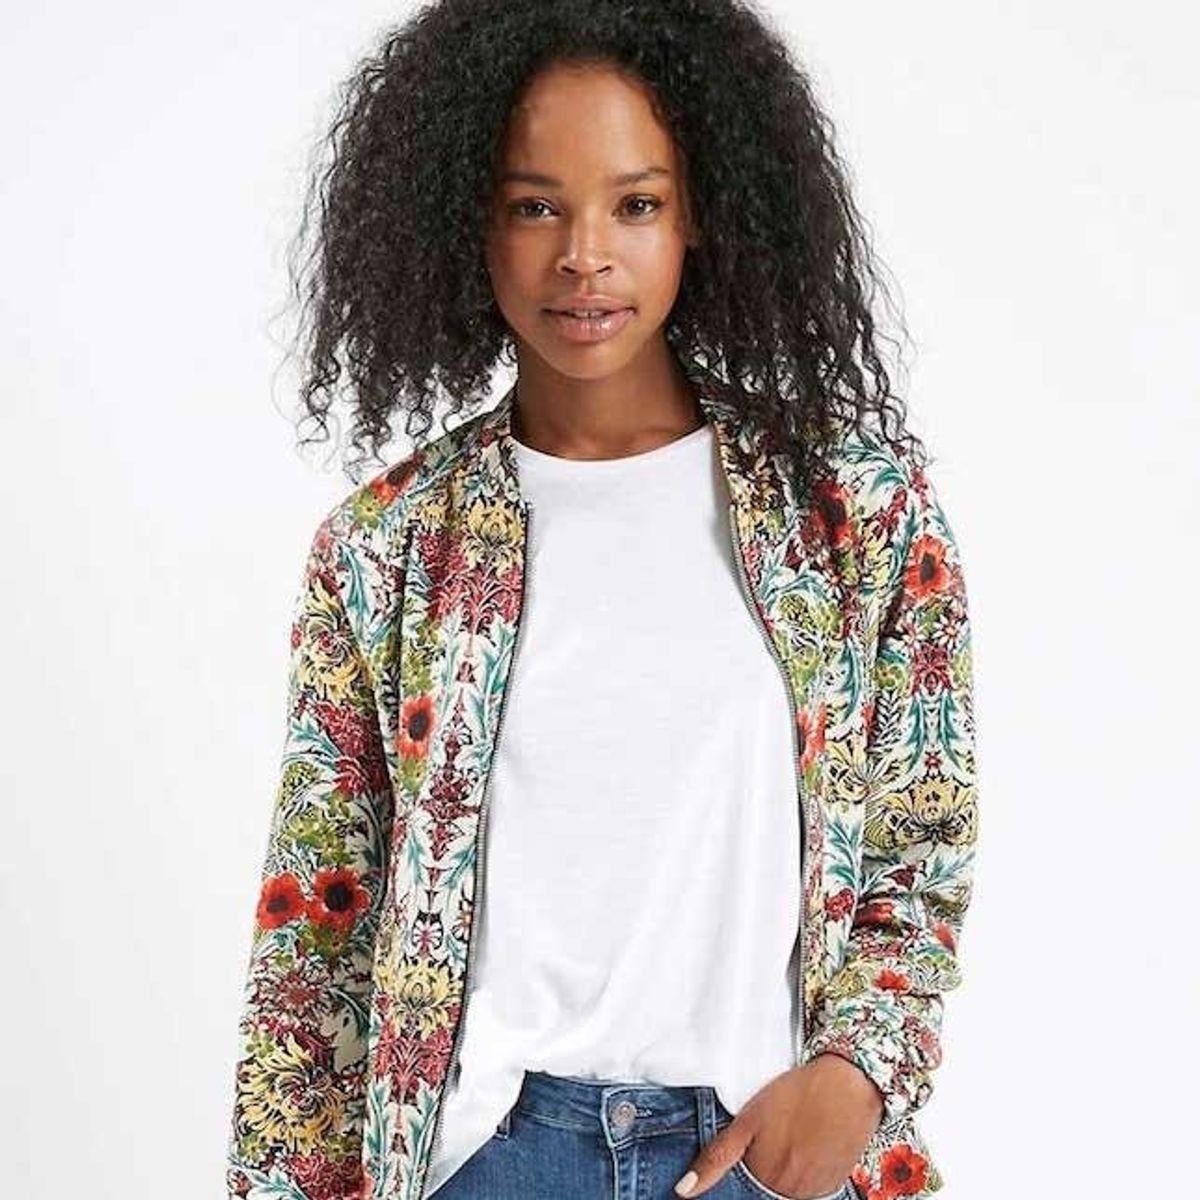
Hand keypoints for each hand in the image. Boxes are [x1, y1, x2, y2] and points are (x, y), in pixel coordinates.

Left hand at [673, 1053, 882, 1197]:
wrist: (847, 1084)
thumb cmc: (797, 1095)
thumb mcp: (748, 1120)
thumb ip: (716, 1157)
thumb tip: (683, 1191)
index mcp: (765, 1177)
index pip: (742, 1192)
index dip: (743, 1172)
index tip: (754, 1152)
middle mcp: (790, 1192)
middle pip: (766, 1191)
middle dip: (762, 1172)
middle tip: (772, 1140)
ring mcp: (815, 1191)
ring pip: (788, 1190)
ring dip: (784, 1173)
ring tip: (790, 1139)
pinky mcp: (834, 1184)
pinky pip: (812, 1188)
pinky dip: (805, 1172)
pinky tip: (806, 1145)